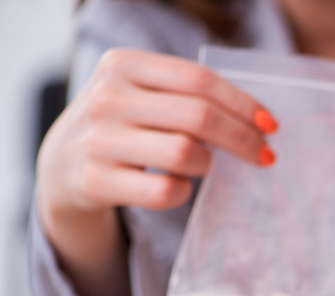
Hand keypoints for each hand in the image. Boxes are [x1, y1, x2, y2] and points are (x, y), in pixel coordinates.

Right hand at [36, 48, 277, 295]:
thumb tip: (261, 121)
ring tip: (203, 165)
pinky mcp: (96, 181)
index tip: (271, 125)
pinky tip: (177, 186)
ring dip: (207, 164)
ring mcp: (98, 141)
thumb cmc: (124, 126)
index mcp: (122, 65)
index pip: (199, 81)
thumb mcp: (142, 93)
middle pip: (199, 117)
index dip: (243, 104)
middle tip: (265, 155)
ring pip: (185, 154)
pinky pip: (165, 191)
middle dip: (242, 139)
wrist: (62, 166)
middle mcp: (107, 99)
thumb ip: (189, 95)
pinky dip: (182, 191)